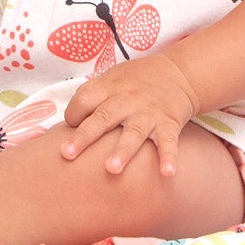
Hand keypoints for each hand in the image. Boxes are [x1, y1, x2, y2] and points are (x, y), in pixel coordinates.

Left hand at [60, 55, 198, 176]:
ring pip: (134, 132)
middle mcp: (127, 99)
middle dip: (84, 136)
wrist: (177, 72)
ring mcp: (148, 112)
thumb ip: (92, 95)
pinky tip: (167, 173)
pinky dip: (168, 156)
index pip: (83, 99)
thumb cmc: (136, 80)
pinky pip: (168, 141)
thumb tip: (68, 118)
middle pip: (103, 117)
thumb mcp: (112, 78)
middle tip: (67, 154)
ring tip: (111, 170)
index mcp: (109, 87)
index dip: (72, 114)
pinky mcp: (169, 122)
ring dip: (122, 151)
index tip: (67, 129)